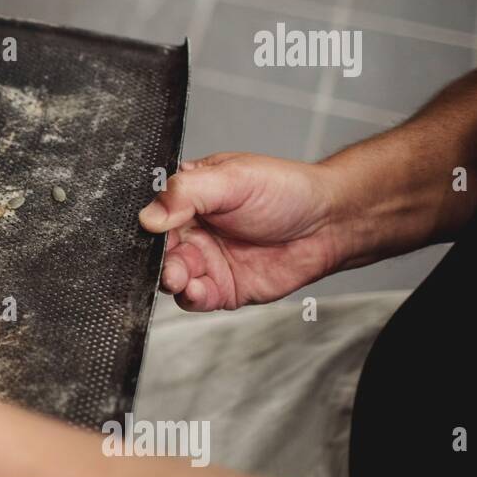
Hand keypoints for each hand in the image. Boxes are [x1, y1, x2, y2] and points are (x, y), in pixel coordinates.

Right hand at [137, 153, 344, 310]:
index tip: (150, 230)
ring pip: (171, 275)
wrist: (329, 224)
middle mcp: (192, 229)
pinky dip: (190, 297)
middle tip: (167, 262)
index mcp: (188, 197)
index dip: (147, 224)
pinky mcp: (221, 287)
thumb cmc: (286, 192)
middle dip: (157, 258)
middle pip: (157, 249)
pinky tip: (197, 289)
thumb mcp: (233, 178)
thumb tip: (149, 217)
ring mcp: (206, 260)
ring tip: (179, 278)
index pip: (153, 211)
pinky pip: (194, 298)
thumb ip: (187, 193)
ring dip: (170, 279)